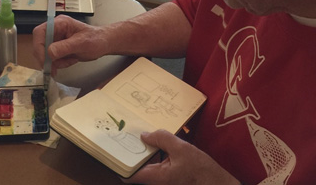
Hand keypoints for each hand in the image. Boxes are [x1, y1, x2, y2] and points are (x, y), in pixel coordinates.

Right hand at [32, 14, 109, 73]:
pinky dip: (60, 63)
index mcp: (60, 23)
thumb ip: (65, 47)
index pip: (40, 32)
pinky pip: (52, 59)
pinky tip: (71, 60)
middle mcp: (55, 30)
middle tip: (55, 68)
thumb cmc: (96, 39)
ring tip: (71, 60)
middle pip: (40, 45)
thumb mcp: (81, 43)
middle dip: (47, 58)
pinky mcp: (59, 48)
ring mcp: (56, 39)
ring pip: (45, 54)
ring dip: (56, 62)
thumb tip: (49, 53)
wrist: (103, 43)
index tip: (44, 60)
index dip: (39, 47)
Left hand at [122, 130, 239, 184]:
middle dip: (132, 152)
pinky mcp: (170, 179)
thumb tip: (144, 135)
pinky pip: (157, 167)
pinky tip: (157, 143)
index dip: (119, 162)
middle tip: (126, 135)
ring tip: (140, 135)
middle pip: (136, 168)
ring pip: (147, 166)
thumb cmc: (202, 172)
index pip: (128, 174)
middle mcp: (157, 182)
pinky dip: (155, 155)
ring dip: (144, 153)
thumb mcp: (182, 149)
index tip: (112, 147)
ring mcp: (163, 181)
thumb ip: (162, 139)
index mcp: (156, 178)